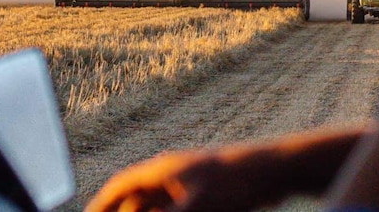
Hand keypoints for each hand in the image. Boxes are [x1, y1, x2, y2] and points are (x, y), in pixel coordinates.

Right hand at [84, 150, 260, 211]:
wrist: (277, 170)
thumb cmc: (236, 182)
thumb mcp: (195, 209)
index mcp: (163, 170)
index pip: (121, 185)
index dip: (101, 204)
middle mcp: (173, 175)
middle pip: (138, 201)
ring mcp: (190, 185)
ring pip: (159, 208)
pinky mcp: (208, 196)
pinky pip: (179, 211)